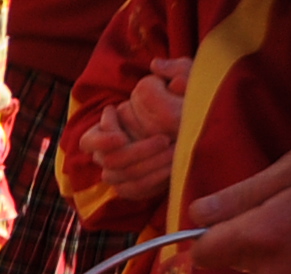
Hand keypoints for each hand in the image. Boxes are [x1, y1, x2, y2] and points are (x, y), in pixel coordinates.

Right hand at [84, 56, 189, 202]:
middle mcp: (109, 151)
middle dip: (137, 151)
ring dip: (147, 166)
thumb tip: (157, 65)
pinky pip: (132, 191)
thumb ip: (177, 69)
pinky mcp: (132, 187)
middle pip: (108, 160)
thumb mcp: (190, 80)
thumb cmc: (192, 103)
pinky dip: (150, 183)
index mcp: (111, 126)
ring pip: (119, 177)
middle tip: (165, 141)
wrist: (201, 131)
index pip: (88, 139)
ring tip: (174, 154)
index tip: (121, 137)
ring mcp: (119, 171)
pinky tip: (170, 171)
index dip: (101, 139)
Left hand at [193, 134, 290, 273]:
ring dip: (282, 246)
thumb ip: (242, 193)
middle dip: (254, 232)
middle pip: (236, 259)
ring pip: (266, 269)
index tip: (229, 213)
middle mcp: (276, 272)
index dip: (210, 232)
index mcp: (263, 236)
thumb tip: (196, 213)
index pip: (203, 252)